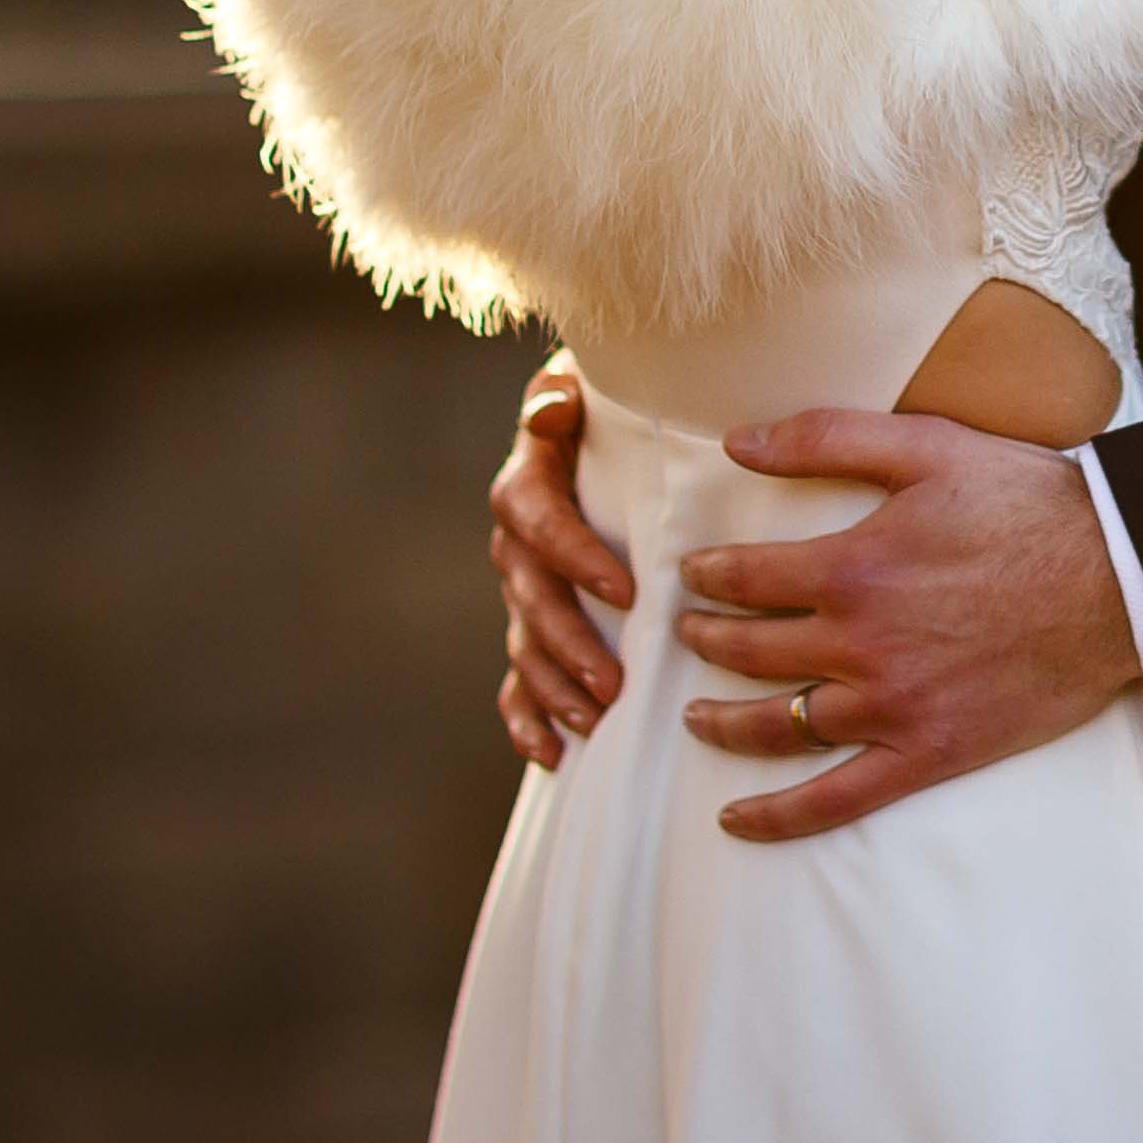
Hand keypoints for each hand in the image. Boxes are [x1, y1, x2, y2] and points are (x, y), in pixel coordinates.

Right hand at [489, 354, 631, 767]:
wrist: (593, 430)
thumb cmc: (605, 412)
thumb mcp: (585, 387)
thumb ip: (561, 396)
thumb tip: (552, 408)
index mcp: (529, 484)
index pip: (541, 522)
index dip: (576, 556)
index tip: (626, 590)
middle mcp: (517, 543)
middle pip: (531, 598)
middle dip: (570, 644)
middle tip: (612, 683)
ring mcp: (521, 590)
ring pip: (526, 646)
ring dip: (555, 688)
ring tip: (594, 723)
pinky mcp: (531, 626)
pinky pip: (517, 680)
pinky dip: (528, 719)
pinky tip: (551, 755)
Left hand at [677, 409, 1140, 840]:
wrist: (1118, 581)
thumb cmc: (1028, 505)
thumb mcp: (928, 446)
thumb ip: (827, 437)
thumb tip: (738, 442)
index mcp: (854, 568)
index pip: (749, 578)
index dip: (710, 575)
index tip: (695, 574)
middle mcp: (860, 644)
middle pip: (754, 650)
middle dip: (708, 640)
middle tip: (689, 634)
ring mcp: (892, 706)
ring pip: (780, 725)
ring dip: (725, 721)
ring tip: (698, 716)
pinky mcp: (928, 753)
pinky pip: (837, 799)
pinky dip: (780, 816)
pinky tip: (738, 819)